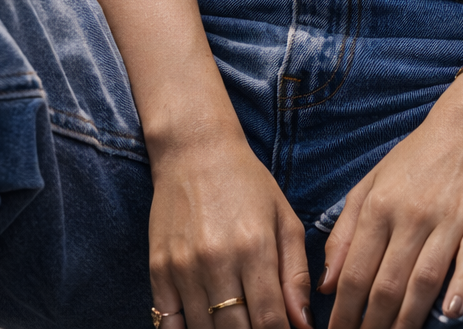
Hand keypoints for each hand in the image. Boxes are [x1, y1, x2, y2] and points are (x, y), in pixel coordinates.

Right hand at [148, 129, 311, 328]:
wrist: (194, 150)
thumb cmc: (246, 184)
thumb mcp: (283, 218)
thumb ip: (296, 273)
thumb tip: (303, 323)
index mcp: (255, 246)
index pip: (270, 320)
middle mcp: (218, 260)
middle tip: (258, 325)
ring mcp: (184, 267)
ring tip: (236, 324)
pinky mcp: (158, 270)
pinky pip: (169, 324)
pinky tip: (203, 324)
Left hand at [321, 72, 462, 328]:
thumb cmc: (415, 160)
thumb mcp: (371, 185)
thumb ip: (345, 232)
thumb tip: (325, 285)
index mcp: (379, 206)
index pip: (355, 272)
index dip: (343, 313)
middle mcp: (410, 214)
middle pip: (387, 284)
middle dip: (371, 325)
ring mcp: (448, 218)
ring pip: (423, 279)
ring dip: (407, 320)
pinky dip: (462, 286)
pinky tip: (452, 312)